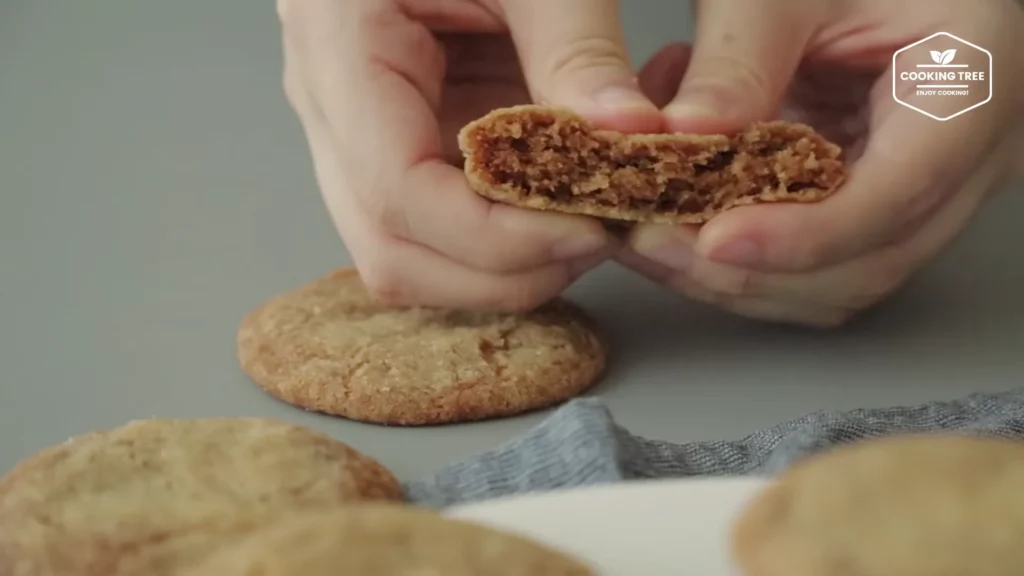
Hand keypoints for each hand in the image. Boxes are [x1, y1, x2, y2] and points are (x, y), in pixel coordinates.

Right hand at [276, 0, 660, 310]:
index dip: (495, 237)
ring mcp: (358, 135)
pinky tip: (567, 208)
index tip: (590, 229)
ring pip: (411, 257)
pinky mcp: (400, 145)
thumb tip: (631, 139)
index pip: (395, 192)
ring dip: (504, 269)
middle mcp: (331, 107)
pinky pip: (438, 231)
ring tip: (587, 226)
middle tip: (595, 238)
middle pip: (392, 250)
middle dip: (501, 270)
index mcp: (338, 43)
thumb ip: (576, 43)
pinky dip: (507, 242)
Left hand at [620, 0, 1023, 326]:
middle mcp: (966, 157)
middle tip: (651, 239)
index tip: (714, 242)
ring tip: (649, 233)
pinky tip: (679, 221)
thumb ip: (742, 55)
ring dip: (733, 279)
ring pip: (836, 284)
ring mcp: (922, 191)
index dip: (804, 237)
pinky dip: (739, 261)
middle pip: (868, 261)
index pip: (900, 194)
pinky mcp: (872, 205)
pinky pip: (814, 268)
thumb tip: (685, 134)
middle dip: (751, 269)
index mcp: (972, 83)